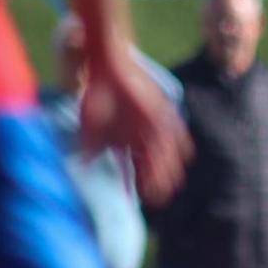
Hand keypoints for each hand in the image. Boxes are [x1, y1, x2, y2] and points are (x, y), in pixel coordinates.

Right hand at [80, 51, 192, 206]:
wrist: (108, 69)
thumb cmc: (96, 97)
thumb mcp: (89, 124)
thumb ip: (89, 144)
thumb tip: (83, 167)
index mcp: (124, 144)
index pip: (132, 170)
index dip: (134, 184)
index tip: (135, 198)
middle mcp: (140, 138)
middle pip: (151, 165)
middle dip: (153, 181)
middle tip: (156, 197)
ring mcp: (152, 126)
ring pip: (164, 153)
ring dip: (167, 168)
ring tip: (170, 182)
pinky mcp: (161, 112)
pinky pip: (175, 130)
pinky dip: (179, 142)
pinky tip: (184, 155)